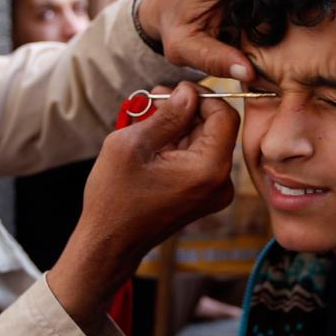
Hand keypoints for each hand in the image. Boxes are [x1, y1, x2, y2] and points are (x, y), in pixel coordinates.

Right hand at [49, 82, 239, 328]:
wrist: (109, 243)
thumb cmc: (115, 197)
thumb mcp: (134, 144)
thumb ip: (167, 115)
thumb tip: (188, 92)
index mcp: (209, 169)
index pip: (225, 116)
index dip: (202, 96)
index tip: (174, 92)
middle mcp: (220, 183)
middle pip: (216, 128)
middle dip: (187, 110)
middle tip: (155, 99)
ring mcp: (214, 192)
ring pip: (206, 141)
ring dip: (180, 126)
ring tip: (147, 119)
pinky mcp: (203, 196)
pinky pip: (198, 158)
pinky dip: (179, 144)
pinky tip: (153, 141)